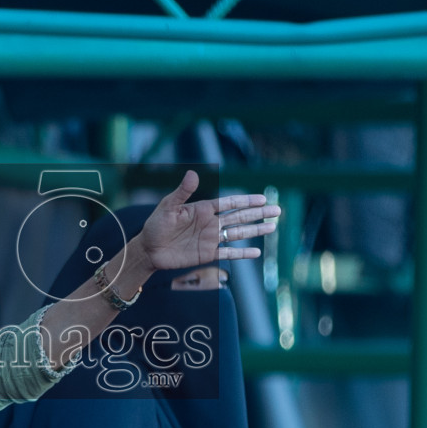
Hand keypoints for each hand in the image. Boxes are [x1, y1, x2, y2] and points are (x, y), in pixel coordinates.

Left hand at [137, 170, 278, 272]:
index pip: (230, 203)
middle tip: (277, 210)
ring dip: (255, 230)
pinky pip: (228, 254)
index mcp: (203, 209)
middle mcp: (211, 223)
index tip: (263, 198)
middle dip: (258, 213)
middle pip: (240, 217)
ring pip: (238, 234)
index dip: (246, 201)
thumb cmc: (156, 225)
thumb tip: (193, 173)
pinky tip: (256, 252)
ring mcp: (211, 239)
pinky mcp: (207, 254)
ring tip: (272, 227)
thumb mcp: (168, 207)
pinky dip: (242, 253)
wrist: (149, 249)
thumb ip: (182, 192)